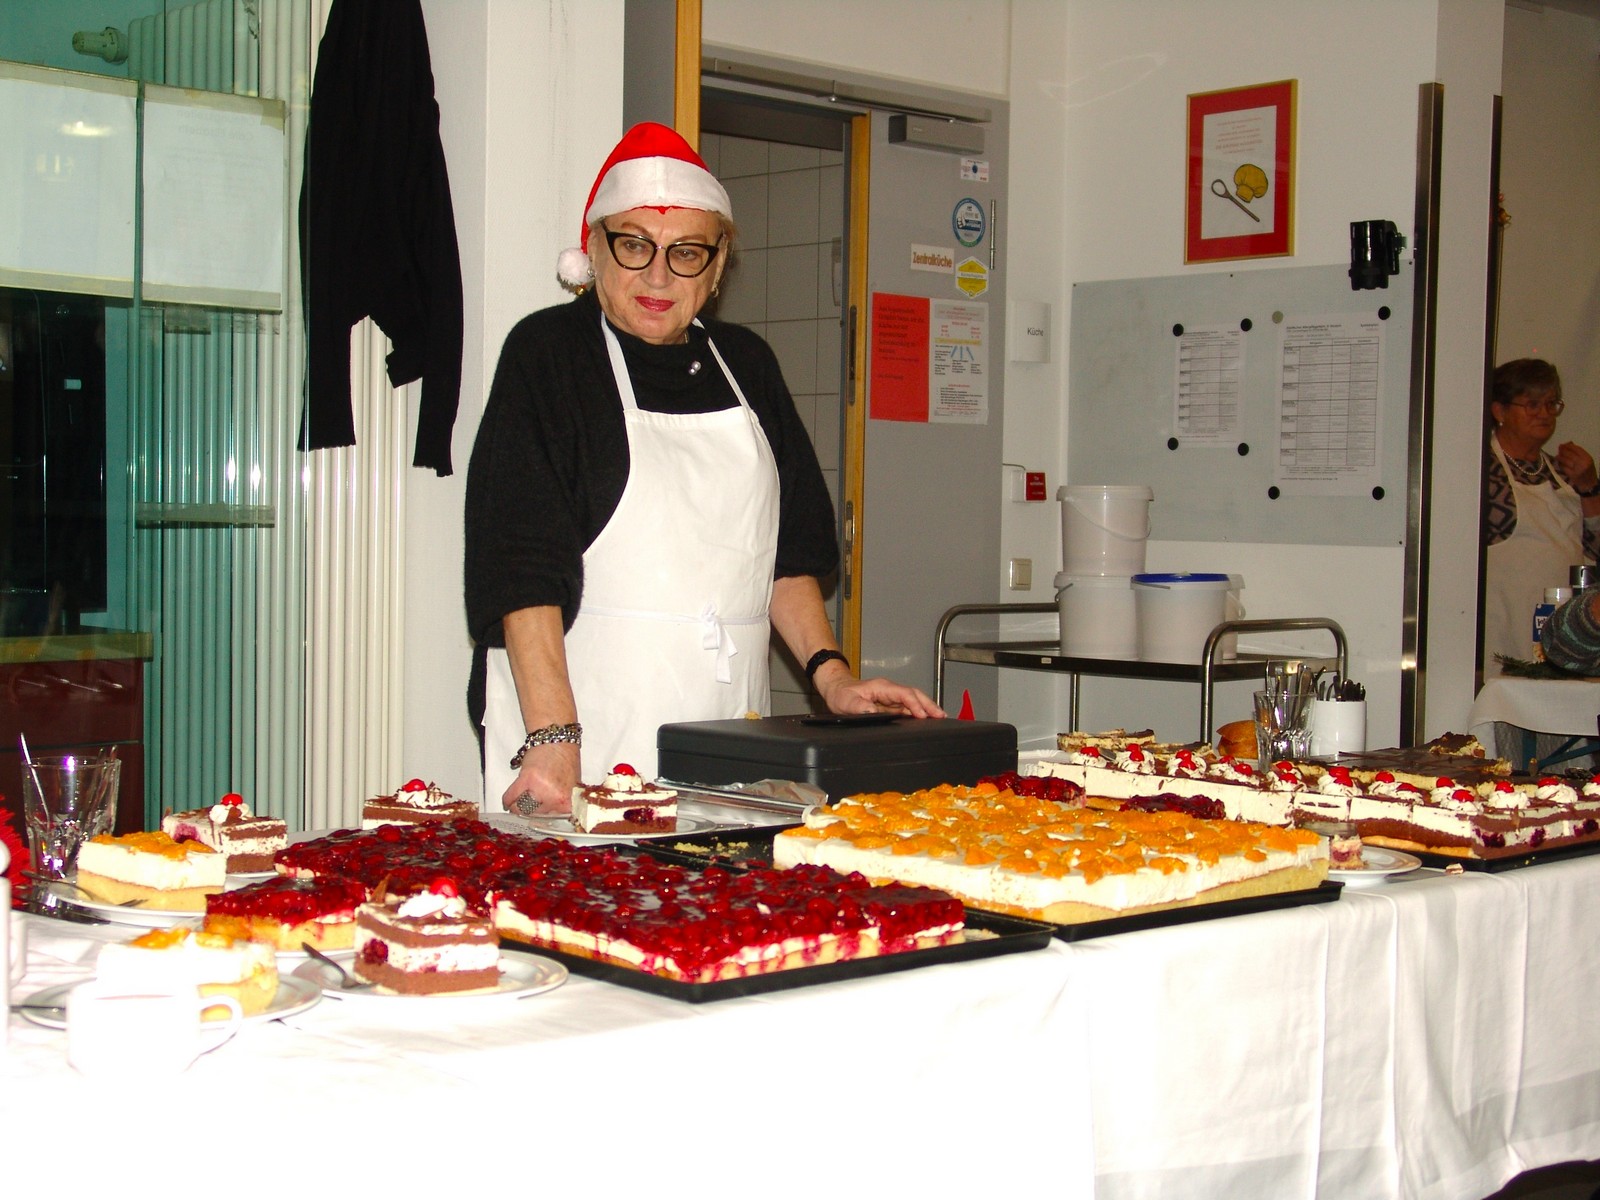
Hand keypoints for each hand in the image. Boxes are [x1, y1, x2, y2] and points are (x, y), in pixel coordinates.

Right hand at [501, 741, 579, 815]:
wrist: (557, 740)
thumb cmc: (565, 760)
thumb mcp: (569, 787)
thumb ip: (562, 803)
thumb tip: (550, 815)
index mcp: (569, 803)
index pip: (552, 822)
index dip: (543, 818)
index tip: (537, 818)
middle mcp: (557, 799)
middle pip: (535, 816)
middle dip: (531, 809)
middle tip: (530, 800)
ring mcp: (543, 791)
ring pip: (521, 808)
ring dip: (518, 804)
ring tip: (520, 797)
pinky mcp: (528, 780)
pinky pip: (511, 798)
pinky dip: (508, 799)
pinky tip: (508, 800)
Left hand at [816, 661, 944, 718]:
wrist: (836, 689)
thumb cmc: (841, 694)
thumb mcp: (847, 702)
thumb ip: (859, 707)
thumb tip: (873, 712)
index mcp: (882, 687)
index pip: (904, 694)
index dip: (915, 704)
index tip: (923, 715)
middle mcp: (889, 690)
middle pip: (914, 694)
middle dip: (929, 704)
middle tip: (941, 715)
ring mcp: (890, 696)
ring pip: (913, 700)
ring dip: (927, 707)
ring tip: (940, 717)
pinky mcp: (890, 703)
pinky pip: (907, 706)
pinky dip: (918, 711)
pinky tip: (925, 718)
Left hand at [1556, 441, 1598, 493]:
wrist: (1589, 484)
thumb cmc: (1587, 470)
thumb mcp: (1586, 460)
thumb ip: (1578, 452)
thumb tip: (1568, 443)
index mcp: (1588, 458)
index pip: (1577, 449)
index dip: (1569, 446)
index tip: (1563, 444)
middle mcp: (1583, 463)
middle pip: (1570, 454)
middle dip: (1563, 450)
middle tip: (1559, 449)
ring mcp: (1577, 469)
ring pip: (1566, 460)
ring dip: (1560, 457)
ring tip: (1557, 456)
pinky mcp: (1572, 475)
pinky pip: (1564, 468)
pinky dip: (1560, 464)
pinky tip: (1559, 463)